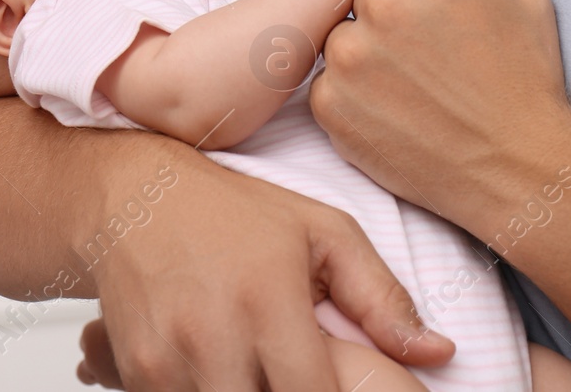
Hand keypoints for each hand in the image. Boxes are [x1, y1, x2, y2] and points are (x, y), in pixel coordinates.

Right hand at [85, 151, 453, 390]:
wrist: (132, 196)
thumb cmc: (231, 212)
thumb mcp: (320, 231)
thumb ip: (380, 297)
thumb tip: (439, 353)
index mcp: (269, 298)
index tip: (332, 387)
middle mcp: (214, 331)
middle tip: (293, 372)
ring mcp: (169, 357)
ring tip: (258, 369)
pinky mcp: (138, 371)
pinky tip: (220, 371)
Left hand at [309, 0, 570, 224]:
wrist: (519, 169)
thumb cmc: (527, 79)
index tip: (437, 17)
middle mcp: (383, 3)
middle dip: (388, 17)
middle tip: (429, 57)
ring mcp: (350, 56)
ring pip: (342, 37)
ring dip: (367, 55)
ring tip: (415, 87)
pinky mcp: (330, 103)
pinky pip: (328, 83)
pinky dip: (354, 97)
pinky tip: (399, 112)